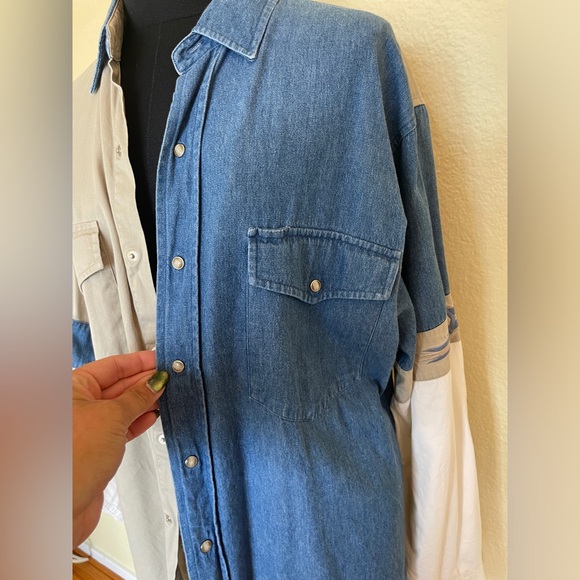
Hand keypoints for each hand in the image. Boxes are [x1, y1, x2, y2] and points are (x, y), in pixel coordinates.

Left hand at [73, 350, 168, 546]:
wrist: (62, 507)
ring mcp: (85, 427)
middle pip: (116, 385)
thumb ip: (138, 396)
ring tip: (164, 394)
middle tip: (167, 377)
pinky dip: (137, 420)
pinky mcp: (95, 448)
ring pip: (120, 406)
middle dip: (143, 381)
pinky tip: (151, 415)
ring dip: (143, 401)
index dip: (138, 362)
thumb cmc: (72, 459)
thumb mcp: (113, 416)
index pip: (111, 365)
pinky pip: (120, 426)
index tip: (159, 360)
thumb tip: (155, 381)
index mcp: (72, 387)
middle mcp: (75, 405)